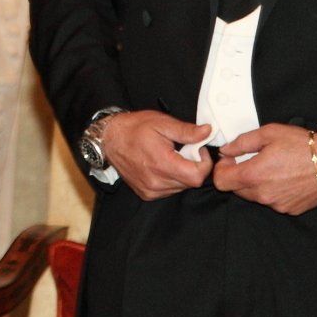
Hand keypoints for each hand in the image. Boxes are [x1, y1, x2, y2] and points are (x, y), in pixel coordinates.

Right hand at [97, 110, 212, 199]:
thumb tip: (208, 132)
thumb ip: (187, 131)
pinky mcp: (146, 194)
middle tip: (183, 150)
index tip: (199, 150)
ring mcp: (150, 190)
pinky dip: (171, 179)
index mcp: (162, 163)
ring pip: (181, 187)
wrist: (109, 139)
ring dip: (182, 173)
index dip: (204, 163)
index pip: (197, 176)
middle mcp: (156, 181)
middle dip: (193, 166)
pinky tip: (162, 166)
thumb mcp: (162, 123)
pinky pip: (169, 190)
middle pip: (190, 182)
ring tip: (170, 157)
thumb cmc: (133, 129)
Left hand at [212, 124, 316, 215]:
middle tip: (252, 161)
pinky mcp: (289, 209)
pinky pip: (272, 202)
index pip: (220, 181)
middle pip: (236, 190)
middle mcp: (263, 194)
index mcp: (254, 175)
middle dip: (238, 176)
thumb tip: (225, 150)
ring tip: (272, 169)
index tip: (231, 160)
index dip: (222, 169)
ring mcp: (277, 204)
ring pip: (254, 197)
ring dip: (256, 185)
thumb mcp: (269, 133)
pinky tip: (285, 179)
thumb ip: (242, 142)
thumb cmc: (302, 146)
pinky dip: (273, 192)